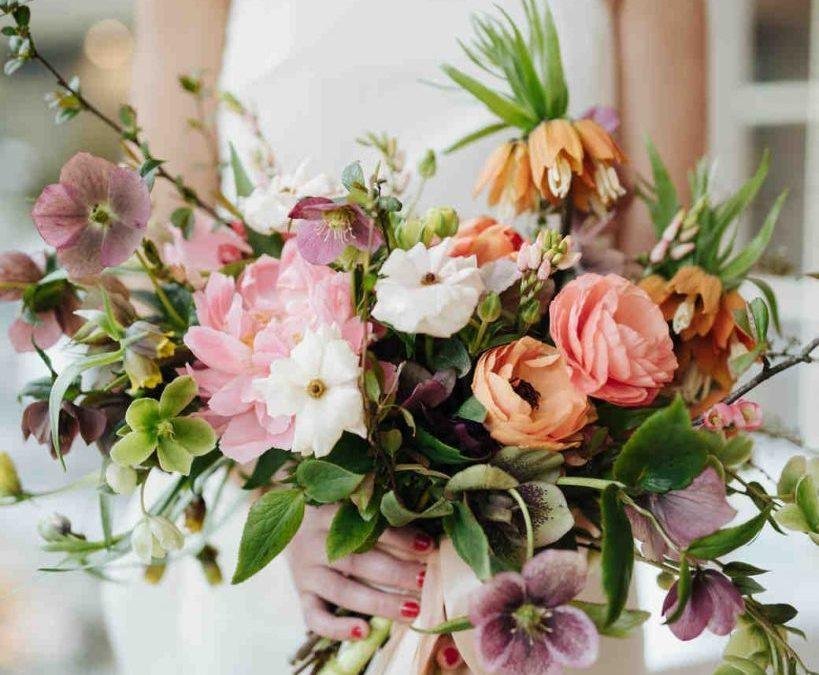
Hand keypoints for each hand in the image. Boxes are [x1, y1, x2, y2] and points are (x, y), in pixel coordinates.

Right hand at [287, 504, 434, 639]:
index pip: (367, 527)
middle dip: (396, 572)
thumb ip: (374, 517)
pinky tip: (363, 632)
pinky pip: (314, 617)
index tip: (428, 546)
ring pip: (343, 591)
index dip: (399, 537)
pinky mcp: (301, 595)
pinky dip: (337, 628)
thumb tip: (422, 533)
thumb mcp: (345, 506)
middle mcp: (314, 544)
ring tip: (412, 610)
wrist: (286, 523)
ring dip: (380, 602)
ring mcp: (306, 572)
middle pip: (358, 561)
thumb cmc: (330, 514)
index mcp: (328, 515)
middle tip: (426, 579)